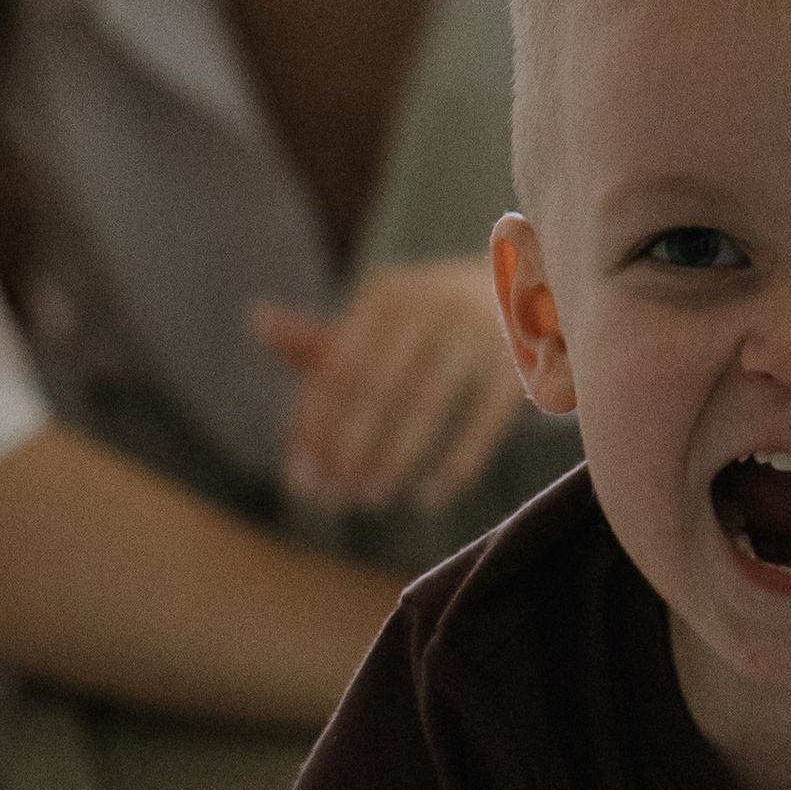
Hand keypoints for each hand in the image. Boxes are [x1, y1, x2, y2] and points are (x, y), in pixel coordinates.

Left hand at [254, 261, 527, 514]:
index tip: (300, 478)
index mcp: (387, 293)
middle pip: (375, 388)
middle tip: (332, 497)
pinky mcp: (518, 362)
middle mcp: (430, 302)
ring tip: (370, 498)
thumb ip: (325, 337)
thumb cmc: (436, 319)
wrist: (534, 292)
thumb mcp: (384, 317)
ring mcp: (477, 331)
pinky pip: (481, 423)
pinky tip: (429, 497)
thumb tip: (257, 323)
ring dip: (392, 459)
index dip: (314, 427)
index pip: (338, 368)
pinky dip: (454, 464)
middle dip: (348, 448)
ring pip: (424, 406)